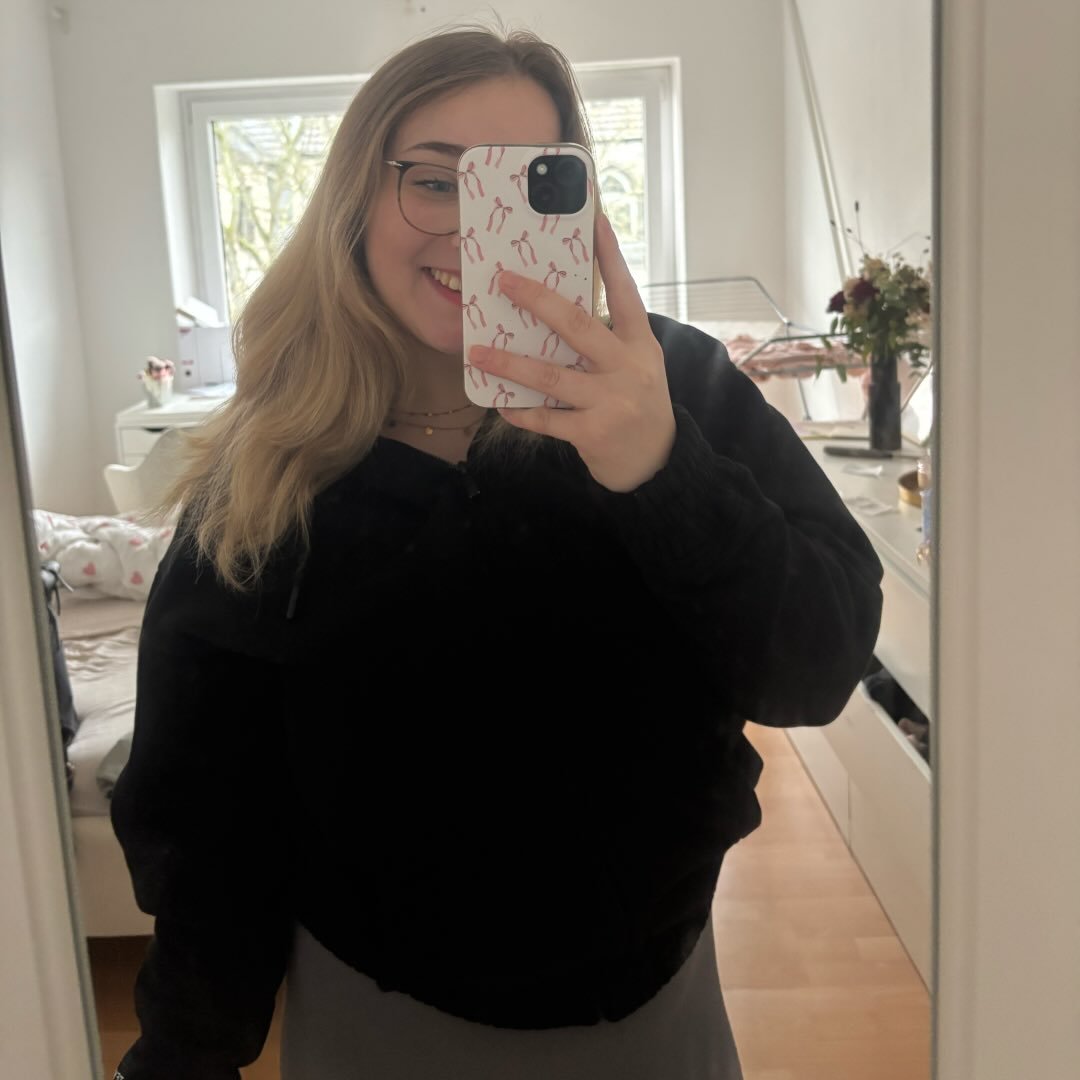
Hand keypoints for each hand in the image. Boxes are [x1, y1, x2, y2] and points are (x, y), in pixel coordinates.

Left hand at [467, 213, 675, 492]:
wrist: (657, 462)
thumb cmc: (638, 403)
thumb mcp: (637, 364)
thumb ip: (608, 339)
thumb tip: (554, 311)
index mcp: (639, 343)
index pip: (625, 290)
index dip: (610, 255)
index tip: (594, 219)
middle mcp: (628, 367)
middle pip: (578, 326)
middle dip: (537, 300)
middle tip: (503, 280)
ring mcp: (611, 401)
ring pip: (551, 376)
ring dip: (510, 363)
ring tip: (478, 352)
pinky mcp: (594, 433)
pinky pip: (547, 419)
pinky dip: (520, 411)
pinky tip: (499, 403)